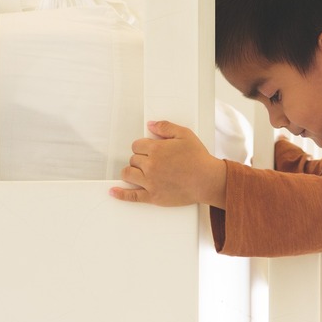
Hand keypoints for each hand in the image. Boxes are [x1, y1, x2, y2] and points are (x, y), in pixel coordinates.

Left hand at [112, 120, 226, 206]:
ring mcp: (150, 182)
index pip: (137, 145)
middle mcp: (150, 165)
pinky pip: (132, 196)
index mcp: (156, 149)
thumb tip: (151, 125)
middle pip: (133, 159)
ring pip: (128, 174)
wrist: (208, 180)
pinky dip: (120, 194)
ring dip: (131, 172)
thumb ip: (166, 127)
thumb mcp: (185, 135)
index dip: (143, 147)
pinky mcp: (153, 196)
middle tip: (153, 162)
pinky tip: (113, 191)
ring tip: (139, 172)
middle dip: (140, 159)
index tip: (149, 150)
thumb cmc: (199, 159)